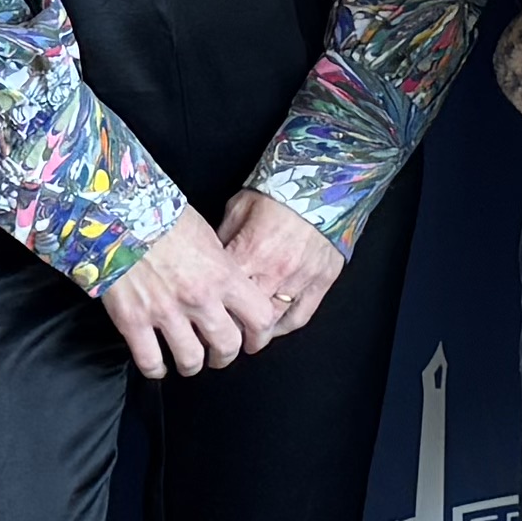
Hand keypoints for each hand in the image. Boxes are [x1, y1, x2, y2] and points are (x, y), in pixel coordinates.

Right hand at [97, 209, 273, 378]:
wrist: (118, 212)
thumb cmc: (162, 215)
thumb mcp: (206, 235)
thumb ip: (220, 266)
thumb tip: (228, 285)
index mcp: (222, 275)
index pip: (259, 317)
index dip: (259, 335)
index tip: (253, 340)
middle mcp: (199, 298)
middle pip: (227, 345)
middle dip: (225, 356)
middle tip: (219, 355)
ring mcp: (165, 312)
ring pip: (191, 359)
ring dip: (192, 365)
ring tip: (189, 363)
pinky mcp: (133, 320)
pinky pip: (149, 360)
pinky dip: (156, 369)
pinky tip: (158, 365)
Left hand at [214, 190, 349, 348]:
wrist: (322, 182)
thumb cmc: (277, 193)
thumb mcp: (238, 209)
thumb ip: (222, 240)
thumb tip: (208, 264)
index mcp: (249, 252)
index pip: (221, 296)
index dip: (209, 311)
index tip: (199, 319)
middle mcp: (274, 272)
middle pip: (245, 318)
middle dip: (230, 331)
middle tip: (219, 335)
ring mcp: (300, 279)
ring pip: (273, 323)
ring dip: (257, 336)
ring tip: (244, 338)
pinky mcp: (321, 282)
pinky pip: (300, 317)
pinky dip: (284, 328)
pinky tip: (273, 329)